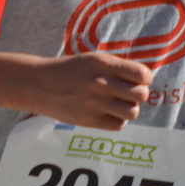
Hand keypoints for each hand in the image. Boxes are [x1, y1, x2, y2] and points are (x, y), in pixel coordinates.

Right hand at [11, 52, 153, 129]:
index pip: (142, 74)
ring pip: (132, 112)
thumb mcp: (92, 60)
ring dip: (128, 109)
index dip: (144, 79)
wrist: (39, 84)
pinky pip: (118, 125)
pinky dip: (115, 120)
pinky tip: (105, 113)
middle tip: (127, 94)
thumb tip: (145, 81)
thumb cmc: (69, 70)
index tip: (137, 80)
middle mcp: (101, 83)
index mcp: (103, 63)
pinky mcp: (90, 120)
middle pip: (141, 95)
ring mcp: (96, 103)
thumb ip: (117, 68)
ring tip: (117, 105)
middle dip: (138, 95)